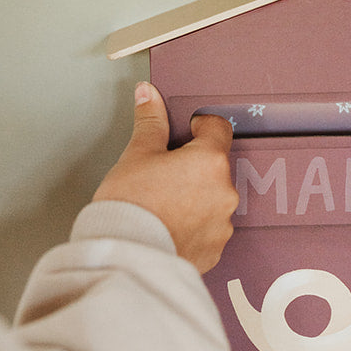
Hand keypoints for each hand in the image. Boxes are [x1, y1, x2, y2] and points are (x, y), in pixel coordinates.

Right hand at [93, 83, 238, 271]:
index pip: (218, 128)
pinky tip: (168, 226)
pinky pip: (208, 230)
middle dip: (193, 167)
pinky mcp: (214, 250)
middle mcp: (224, 193)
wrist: (126, 256)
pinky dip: (192, 226)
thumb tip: (148, 95)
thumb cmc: (131, 206)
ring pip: (213, 200)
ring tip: (163, 205)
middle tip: (163, 174)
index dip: (200, 126)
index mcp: (209, 161)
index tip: (187, 131)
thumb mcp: (136, 154)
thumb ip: (149, 122)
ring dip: (195, 198)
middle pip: (215, 167)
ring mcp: (222, 225)